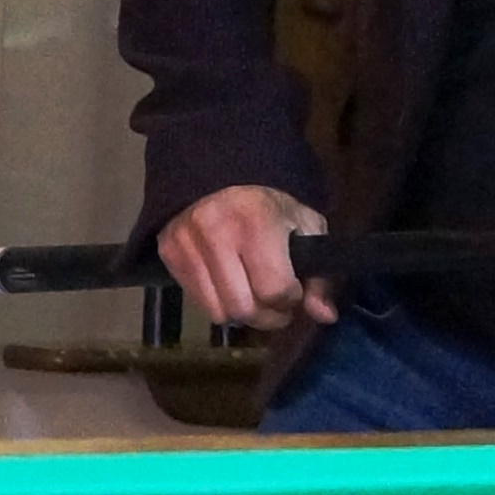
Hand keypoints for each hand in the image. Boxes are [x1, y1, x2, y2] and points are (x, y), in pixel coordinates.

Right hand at [156, 185, 334, 329]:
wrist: (221, 177)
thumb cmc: (271, 206)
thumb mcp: (307, 228)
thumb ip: (319, 275)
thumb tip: (326, 316)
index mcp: (257, 221)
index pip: (274, 289)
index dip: (291, 300)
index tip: (295, 293)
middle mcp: (216, 232)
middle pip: (244, 308)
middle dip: (268, 316)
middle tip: (277, 306)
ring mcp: (187, 243)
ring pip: (219, 312)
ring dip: (242, 314)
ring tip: (254, 296)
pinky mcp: (168, 252)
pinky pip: (198, 302)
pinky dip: (219, 302)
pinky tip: (231, 285)